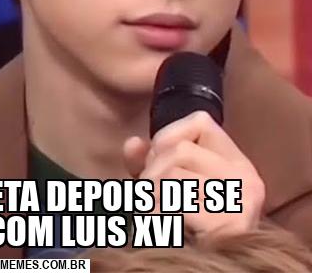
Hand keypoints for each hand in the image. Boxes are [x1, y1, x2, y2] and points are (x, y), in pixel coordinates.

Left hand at [123, 111, 264, 241]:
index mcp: (236, 160)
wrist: (213, 271)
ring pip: (173, 176)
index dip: (167, 137)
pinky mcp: (233, 226)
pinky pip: (178, 206)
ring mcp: (242, 200)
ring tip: (153, 212)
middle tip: (149, 195)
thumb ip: (148, 160)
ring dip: (150, 195)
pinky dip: (159, 216)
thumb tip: (132, 143)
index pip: (199, 121)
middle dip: (152, 170)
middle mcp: (247, 176)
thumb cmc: (187, 223)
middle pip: (180, 150)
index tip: (159, 163)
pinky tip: (162, 228)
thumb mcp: (167, 183)